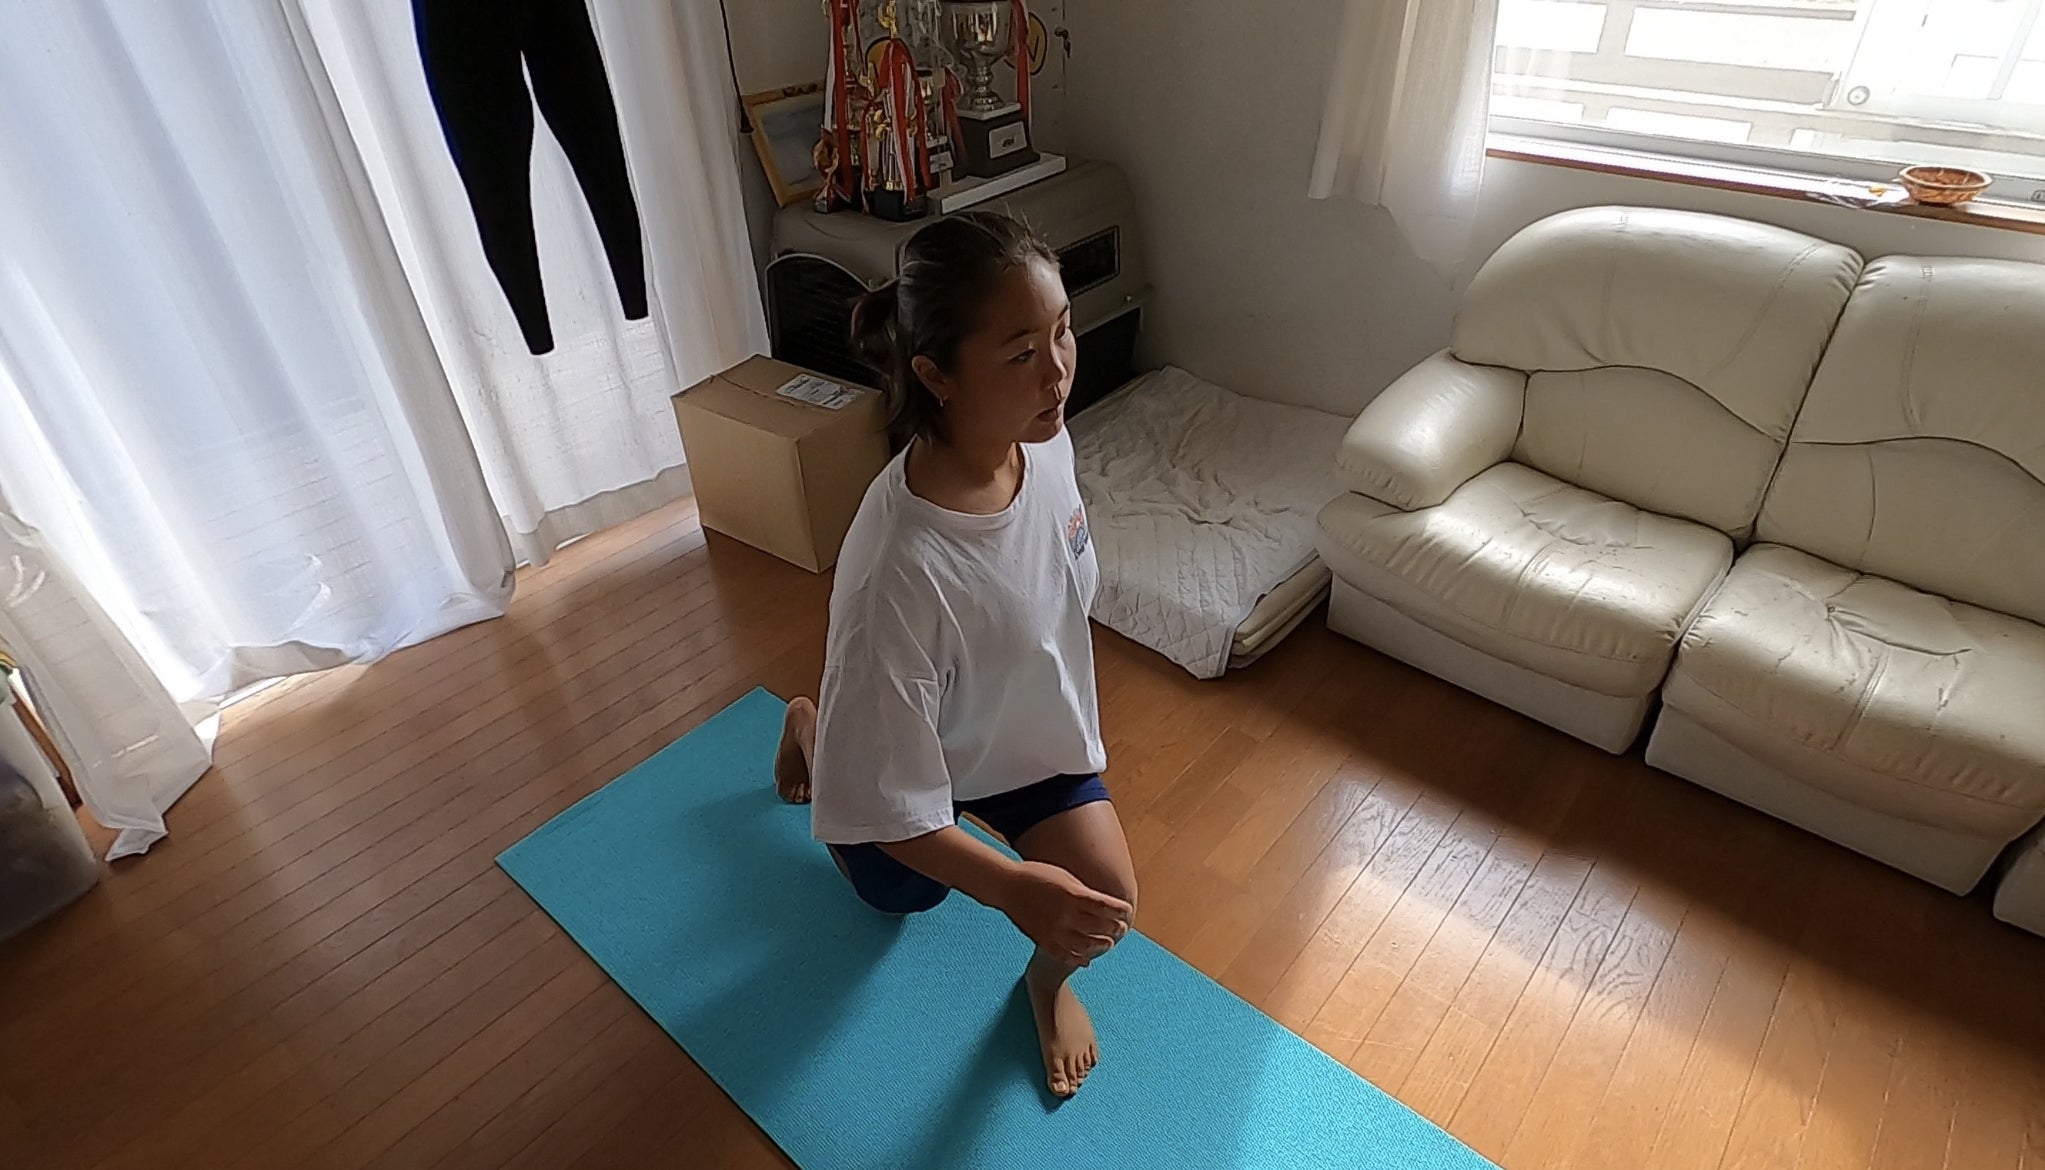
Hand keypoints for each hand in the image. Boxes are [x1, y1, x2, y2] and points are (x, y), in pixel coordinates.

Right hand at [998, 861, 1132, 965]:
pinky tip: (1087, 959)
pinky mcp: (1043, 940)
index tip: (1127, 911)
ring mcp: (1054, 930)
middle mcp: (1066, 914)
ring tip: (1107, 943)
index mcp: (1073, 894)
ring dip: (1100, 945)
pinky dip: (1079, 959)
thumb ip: (1083, 893)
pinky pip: (1065, 955)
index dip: (1120, 911)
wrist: (1006, 886)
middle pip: (1099, 927)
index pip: (1106, 906)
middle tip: (1122, 929)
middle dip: (1115, 928)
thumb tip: (1104, 905)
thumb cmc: (1037, 875)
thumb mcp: (1065, 877)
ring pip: (1085, 945)